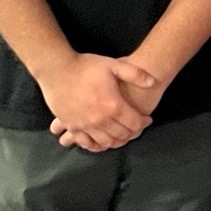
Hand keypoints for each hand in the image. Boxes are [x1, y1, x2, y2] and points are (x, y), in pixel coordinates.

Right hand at [40, 53, 156, 149]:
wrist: (56, 69)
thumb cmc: (85, 66)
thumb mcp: (113, 65)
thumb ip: (135, 73)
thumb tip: (153, 82)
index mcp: (113, 106)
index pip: (135, 124)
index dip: (144, 123)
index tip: (146, 119)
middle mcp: (101, 120)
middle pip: (122, 135)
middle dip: (132, 133)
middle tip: (135, 127)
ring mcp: (85, 125)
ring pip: (106, 142)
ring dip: (117, 141)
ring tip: (121, 134)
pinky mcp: (72, 126)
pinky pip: (87, 143)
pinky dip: (97, 145)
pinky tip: (101, 141)